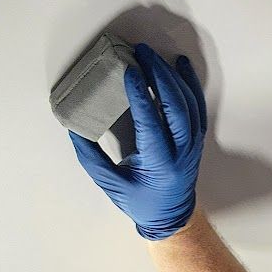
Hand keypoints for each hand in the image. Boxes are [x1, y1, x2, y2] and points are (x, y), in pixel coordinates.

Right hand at [69, 43, 207, 239]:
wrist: (171, 218)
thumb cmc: (141, 203)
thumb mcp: (112, 184)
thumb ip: (91, 157)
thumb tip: (74, 128)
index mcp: (159, 164)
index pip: (150, 122)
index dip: (141, 94)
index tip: (130, 71)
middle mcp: (180, 152)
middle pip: (175, 106)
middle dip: (159, 75)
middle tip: (143, 53)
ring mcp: (192, 145)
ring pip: (189, 104)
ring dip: (173, 76)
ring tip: (155, 56)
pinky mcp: (196, 140)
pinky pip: (198, 108)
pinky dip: (190, 85)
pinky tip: (182, 66)